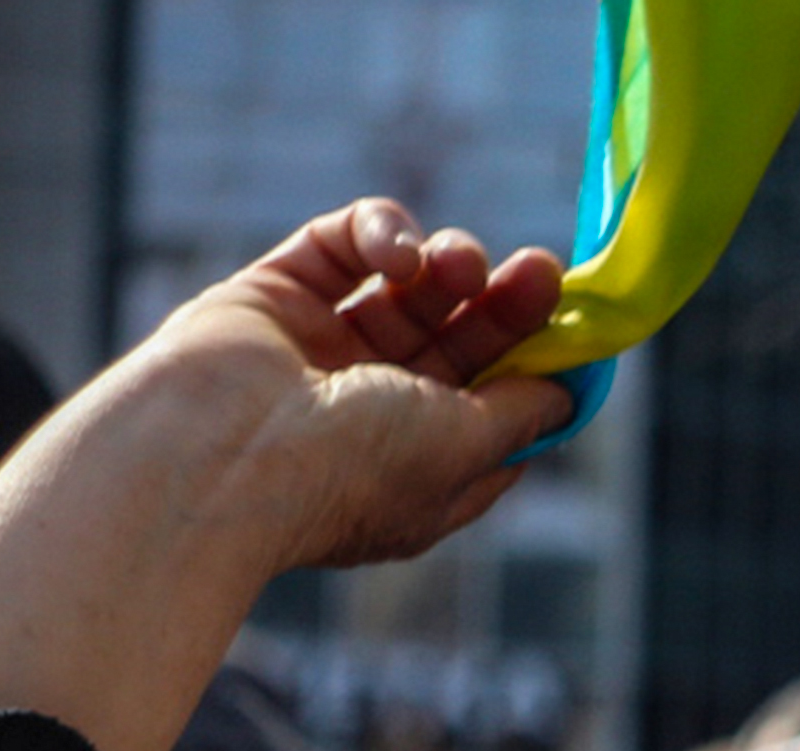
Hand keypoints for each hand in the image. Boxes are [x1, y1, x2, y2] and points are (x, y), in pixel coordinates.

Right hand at [0, 200, 571, 750]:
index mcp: (421, 465)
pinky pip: (343, 243)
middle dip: (508, 306)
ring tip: (464, 263)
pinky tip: (400, 255)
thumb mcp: (465, 449)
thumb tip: (566, 393)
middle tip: (545, 270)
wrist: (219, 452)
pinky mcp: (276, 291)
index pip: (497, 405)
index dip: (537, 364)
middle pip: (461, 342)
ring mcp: (322, 349)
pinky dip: (381, 232)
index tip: (579, 330)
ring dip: (452, 266)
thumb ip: (520, 414)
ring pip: (408, 290)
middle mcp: (370, 410)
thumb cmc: (352, 469)